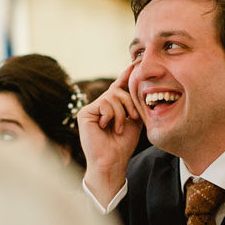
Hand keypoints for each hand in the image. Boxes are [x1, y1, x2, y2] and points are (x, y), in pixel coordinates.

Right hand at [78, 62, 141, 201]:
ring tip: (118, 128)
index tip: (135, 63)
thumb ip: (134, 104)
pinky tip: (106, 126)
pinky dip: (110, 115)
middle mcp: (100, 105)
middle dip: (129, 104)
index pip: (119, 87)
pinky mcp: (85, 113)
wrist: (112, 161)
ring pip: (112, 97)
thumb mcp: (133, 121)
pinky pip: (103, 104)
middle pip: (118, 91)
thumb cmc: (123, 144)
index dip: (126, 75)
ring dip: (120, 113)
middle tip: (132, 119)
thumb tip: (139, 84)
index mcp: (111, 107)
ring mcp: (91, 109)